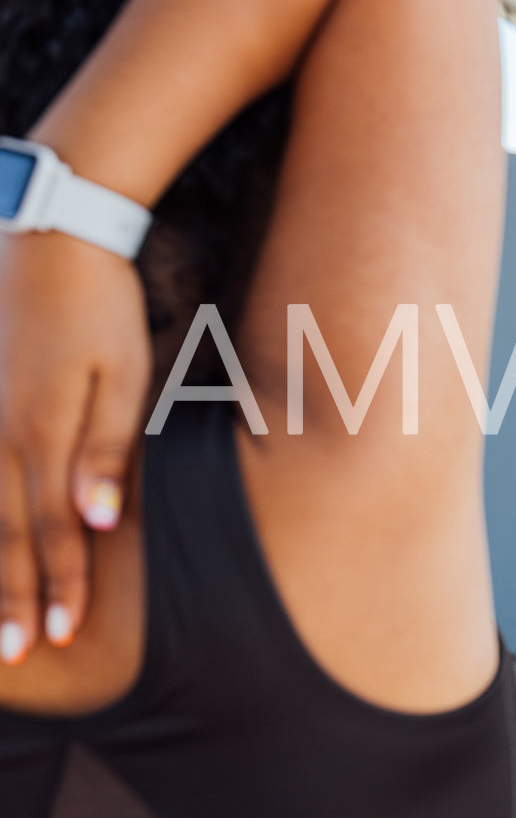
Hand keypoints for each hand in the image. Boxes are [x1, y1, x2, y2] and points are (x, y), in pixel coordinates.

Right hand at [0, 231, 149, 664]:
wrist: (46, 237)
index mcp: (43, 435)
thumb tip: (99, 522)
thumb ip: (107, 450)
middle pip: (4, 534)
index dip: (58, 585)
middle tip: (11, 658)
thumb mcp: (125, 374)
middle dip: (9, 597)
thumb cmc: (99, 309)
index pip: (55, 529)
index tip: (59, 635)